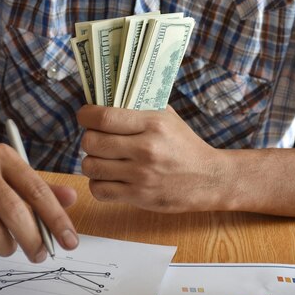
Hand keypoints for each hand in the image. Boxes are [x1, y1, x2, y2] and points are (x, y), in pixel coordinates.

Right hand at [0, 118, 78, 262]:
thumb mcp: (10, 167)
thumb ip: (40, 185)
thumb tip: (71, 199)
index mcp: (5, 158)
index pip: (38, 191)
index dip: (57, 220)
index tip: (70, 242)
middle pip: (15, 214)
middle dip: (33, 241)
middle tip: (40, 255)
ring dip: (7, 248)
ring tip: (9, 247)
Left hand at [76, 104, 224, 212]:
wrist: (209, 178)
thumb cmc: (184, 145)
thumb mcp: (168, 118)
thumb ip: (139, 107)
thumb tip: (105, 97)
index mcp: (153, 124)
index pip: (104, 117)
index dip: (85, 115)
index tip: (85, 116)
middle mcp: (146, 149)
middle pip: (92, 142)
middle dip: (89, 140)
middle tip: (96, 139)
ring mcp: (141, 175)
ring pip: (91, 167)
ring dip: (92, 162)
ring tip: (102, 159)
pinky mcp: (139, 197)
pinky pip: (99, 190)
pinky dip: (98, 184)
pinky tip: (108, 178)